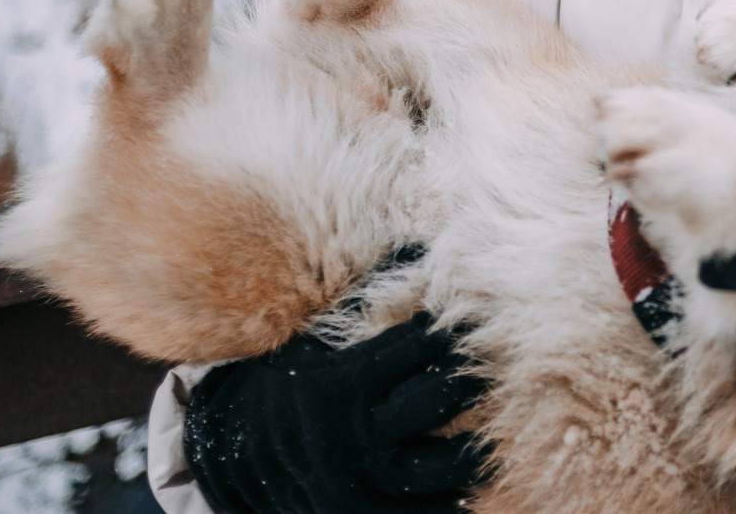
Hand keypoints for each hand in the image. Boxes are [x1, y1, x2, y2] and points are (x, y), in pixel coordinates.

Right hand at [182, 312, 488, 513]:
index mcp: (341, 383)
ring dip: (476, 447)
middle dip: (473, 377)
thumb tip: (418, 246)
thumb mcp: (312, 340)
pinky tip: (473, 484)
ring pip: (442, 465)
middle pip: (439, 399)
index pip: (418, 346)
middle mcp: (353, 434)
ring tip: (497, 426)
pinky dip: (450, 501)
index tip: (474, 311)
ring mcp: (360, 482)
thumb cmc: (284, 381)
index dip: (450, 328)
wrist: (233, 453)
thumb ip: (362, 303)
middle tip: (502, 361)